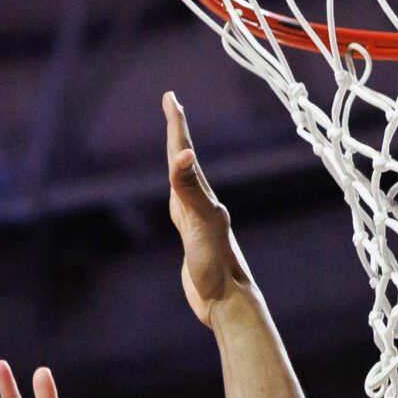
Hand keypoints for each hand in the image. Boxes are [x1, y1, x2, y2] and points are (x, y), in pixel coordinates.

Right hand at [163, 93, 252, 325]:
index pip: (184, 152)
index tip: (170, 97)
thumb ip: (190, 189)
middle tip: (170, 104)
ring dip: (177, 157)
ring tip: (175, 141)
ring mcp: (196, 219)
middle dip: (176, 130)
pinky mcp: (193, 238)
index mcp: (202, 196)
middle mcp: (200, 203)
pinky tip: (177, 193)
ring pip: (183, 180)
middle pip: (184, 159)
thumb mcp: (201, 223)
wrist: (227, 301)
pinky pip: (181, 204)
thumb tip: (184, 153)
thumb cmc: (215, 265)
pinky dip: (176, 189)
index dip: (176, 124)